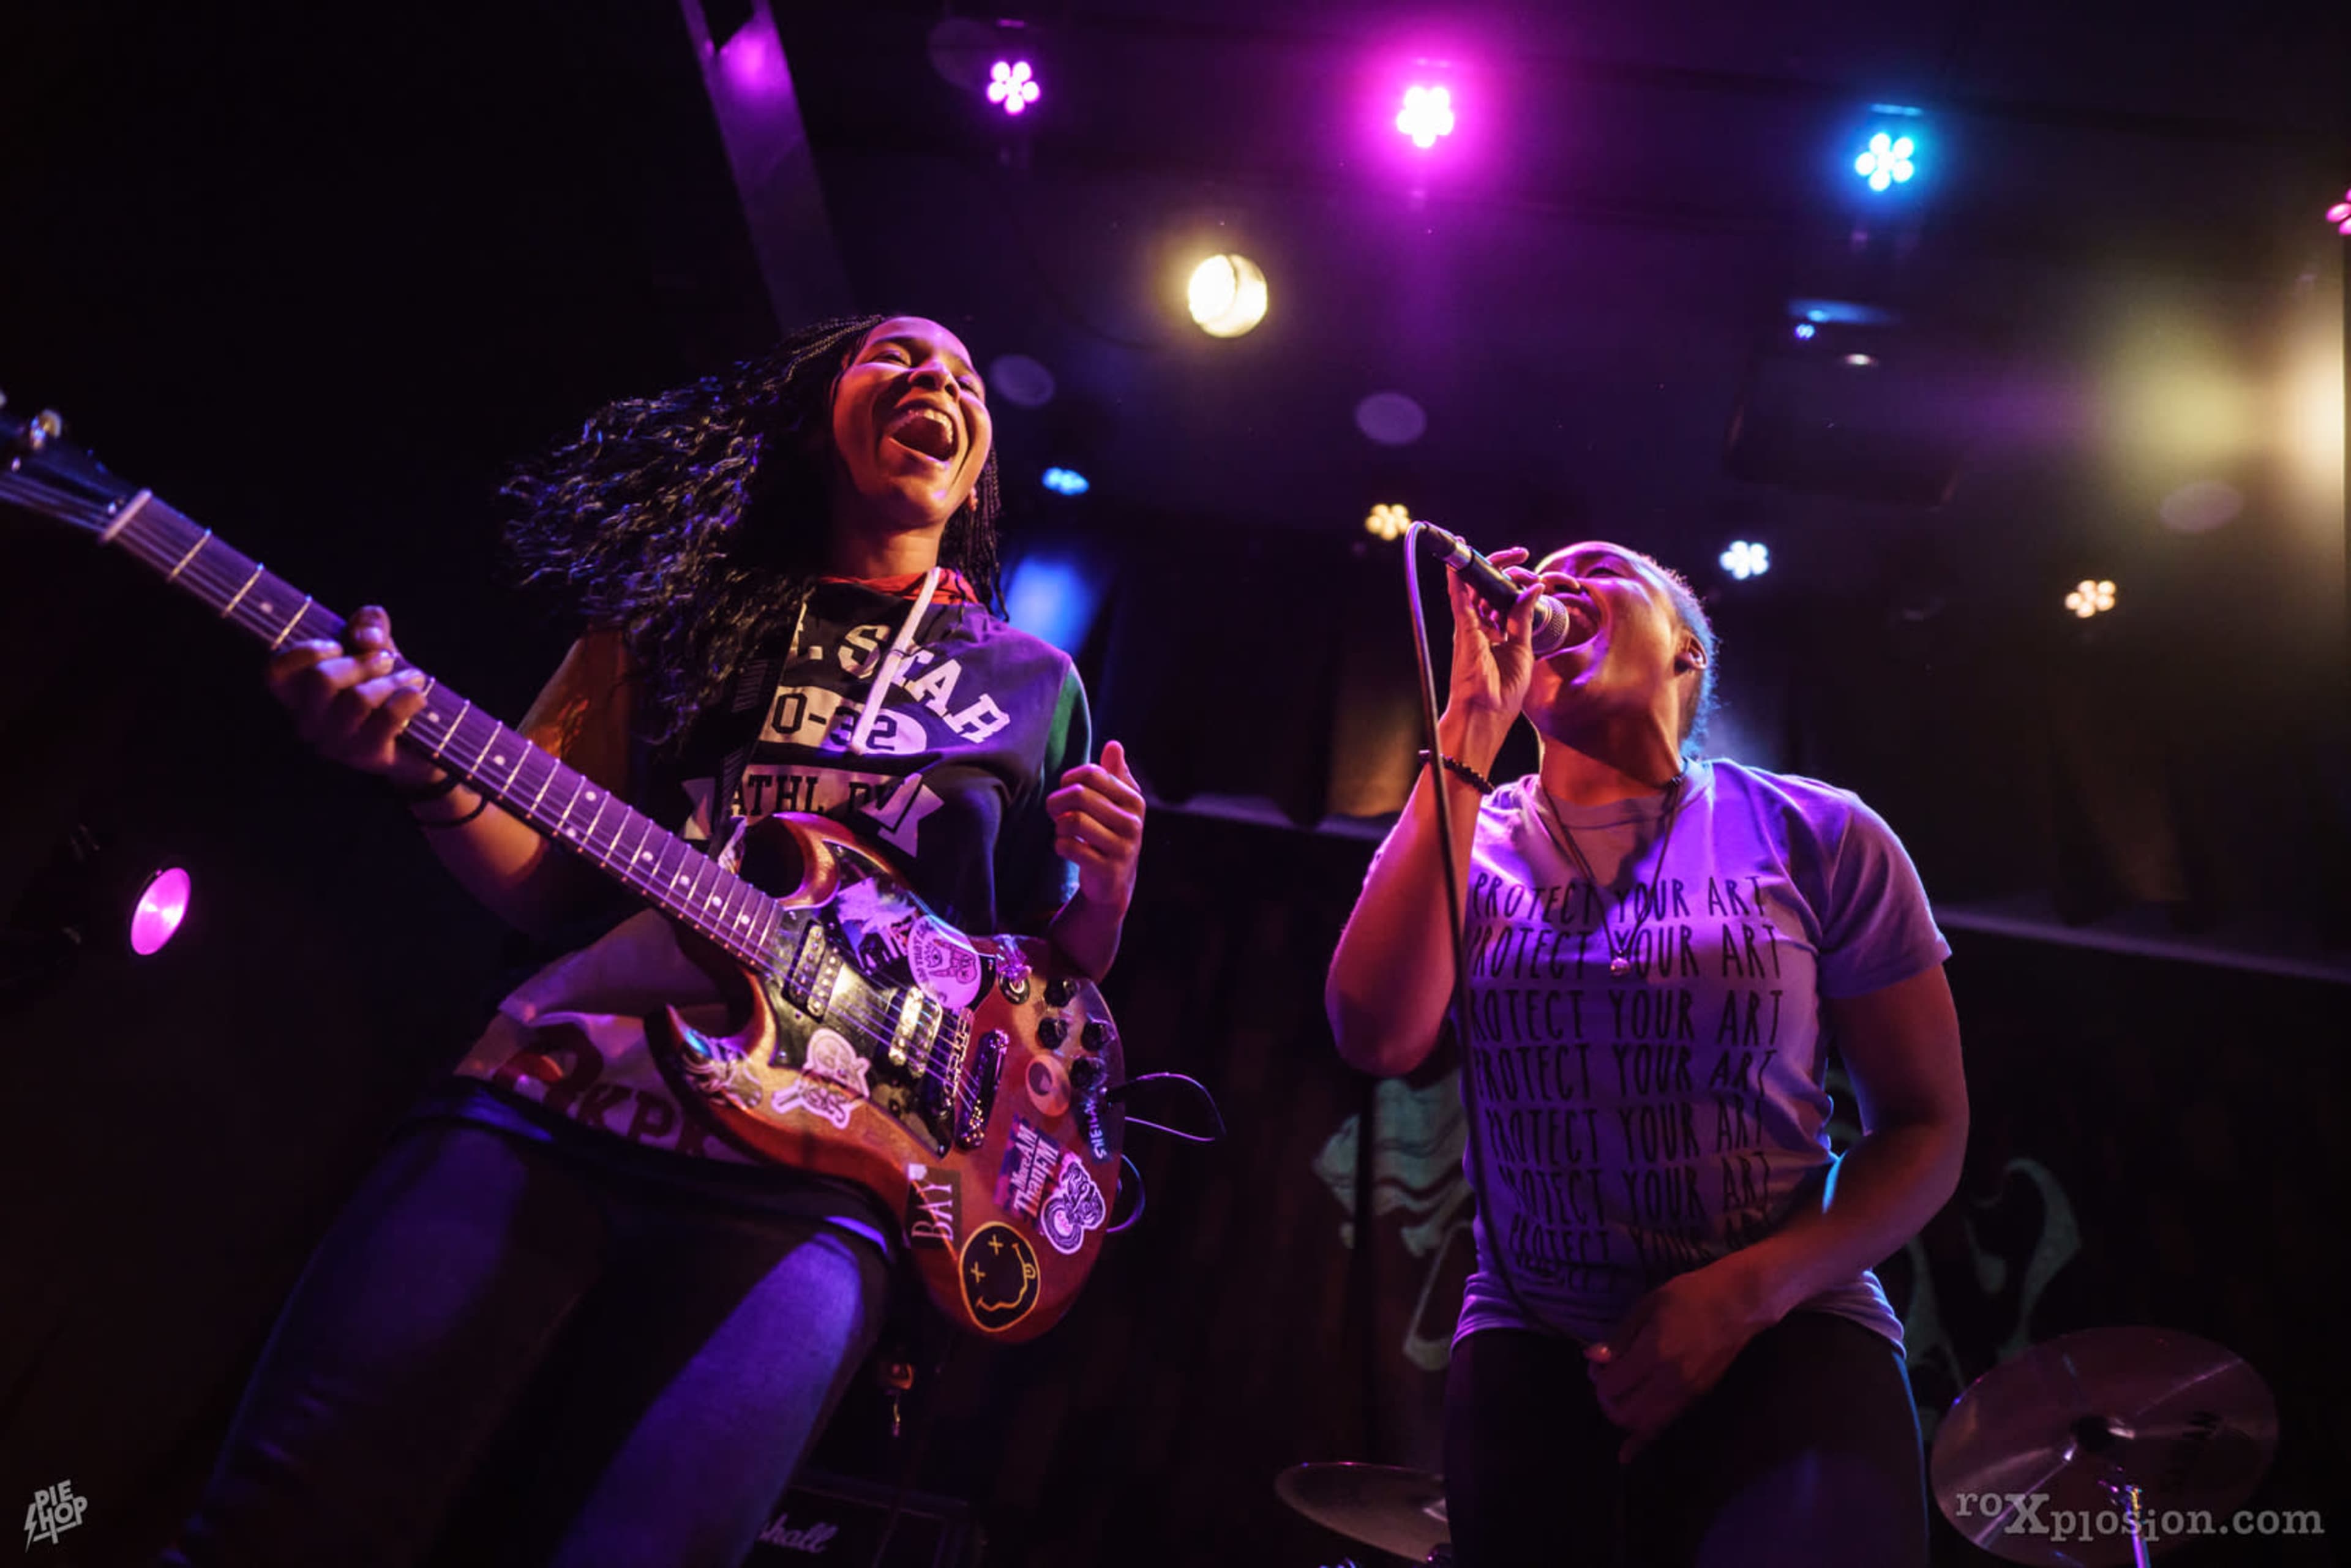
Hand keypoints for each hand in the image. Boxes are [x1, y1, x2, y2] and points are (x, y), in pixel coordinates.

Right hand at [264, 605, 440, 788]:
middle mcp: (308, 722)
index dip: (306, 651)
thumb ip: (367, 623)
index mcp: (297, 694)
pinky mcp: (368, 756)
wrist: (420, 730)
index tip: (337, 645)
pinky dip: (409, 698)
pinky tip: (418, 696)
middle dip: (362, 662)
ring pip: (358, 698)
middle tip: (386, 661)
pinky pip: (389, 717)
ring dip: (392, 680)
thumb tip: (367, 639)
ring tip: (411, 678)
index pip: (276, 672)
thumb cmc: (385, 679)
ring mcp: (336, 744)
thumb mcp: (374, 643)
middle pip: (322, 679)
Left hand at [1048, 739, 1144, 912]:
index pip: (1092, 774)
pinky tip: (1065, 848)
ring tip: (1062, 831)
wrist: (1114, 882)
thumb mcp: (1116, 803)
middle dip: (1057, 802)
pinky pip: (1070, 848)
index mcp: (1134, 800)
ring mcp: (1123, 848)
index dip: (1069, 779)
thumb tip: (1114, 745)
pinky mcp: (1108, 870)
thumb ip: (1114, 774)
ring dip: (1059, 826)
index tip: (1065, 791)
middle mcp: (1133, 823)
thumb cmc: (1109, 834)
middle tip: (1053, 811)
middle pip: (1080, 795)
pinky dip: (1060, 846)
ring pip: (1073, 821)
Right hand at [1441, 547, 1576, 737]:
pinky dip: (1458, 579)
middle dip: (1503, 566)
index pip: (1503, 599)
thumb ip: (1524, 618)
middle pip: (1489, 588)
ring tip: (1506, 552)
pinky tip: (1459, 561)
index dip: (1515, 582)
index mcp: (1497, 633)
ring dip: (1485, 566)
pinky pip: (1459, 599)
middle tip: (1521, 553)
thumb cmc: (1503, 691)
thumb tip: (1534, 589)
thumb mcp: (1523, 650)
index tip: (1533, 573)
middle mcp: (1481, 627)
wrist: (1487, 713)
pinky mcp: (1464, 631)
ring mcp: (1470, 628)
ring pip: (1475, 588)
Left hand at [1584, 1262, 1769, 1461]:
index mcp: (1654, 1354)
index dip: (1597, 1378)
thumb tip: (1592, 1358)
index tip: (1598, 1363)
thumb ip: (1620, 1336)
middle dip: (1607, 1400)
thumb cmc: (1691, 1295)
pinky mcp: (1697, 1399)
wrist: (1739, 1304)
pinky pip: (1663, 1426)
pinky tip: (1626, 1455)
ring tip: (1621, 1394)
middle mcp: (1669, 1382)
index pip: (1611, 1386)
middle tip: (1607, 1378)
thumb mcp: (1648, 1305)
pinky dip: (1643, 1439)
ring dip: (1623, 1416)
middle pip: (1623, 1413)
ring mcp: (1686, 1395)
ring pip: (1642, 1425)